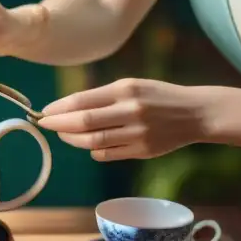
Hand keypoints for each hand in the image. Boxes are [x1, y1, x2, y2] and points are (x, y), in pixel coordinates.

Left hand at [36, 78, 214, 160]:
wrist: (196, 113)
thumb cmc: (157, 96)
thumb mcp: (132, 86)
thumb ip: (102, 97)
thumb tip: (66, 108)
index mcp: (125, 90)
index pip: (82, 100)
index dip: (59, 108)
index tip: (45, 111)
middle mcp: (130, 111)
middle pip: (84, 122)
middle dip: (58, 125)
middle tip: (45, 124)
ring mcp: (137, 133)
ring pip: (93, 141)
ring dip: (72, 140)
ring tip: (63, 135)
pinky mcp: (143, 151)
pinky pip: (107, 155)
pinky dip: (93, 151)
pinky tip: (89, 145)